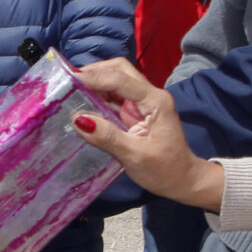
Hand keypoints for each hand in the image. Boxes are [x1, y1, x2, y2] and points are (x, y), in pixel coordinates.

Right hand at [71, 58, 225, 210]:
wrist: (183, 181)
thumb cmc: (164, 170)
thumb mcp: (134, 156)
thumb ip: (107, 136)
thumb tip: (78, 119)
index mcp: (155, 101)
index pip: (121, 79)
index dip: (94, 77)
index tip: (69, 80)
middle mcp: (149, 95)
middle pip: (120, 70)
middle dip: (94, 72)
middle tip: (68, 82)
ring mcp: (142, 103)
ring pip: (115, 82)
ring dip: (94, 84)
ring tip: (70, 91)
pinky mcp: (135, 113)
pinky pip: (113, 98)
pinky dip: (97, 97)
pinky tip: (81, 104)